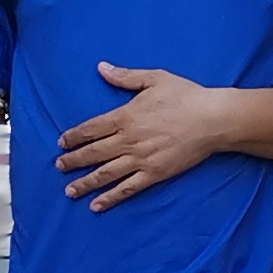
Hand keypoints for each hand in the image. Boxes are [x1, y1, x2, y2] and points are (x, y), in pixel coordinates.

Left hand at [57, 63, 231, 210]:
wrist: (212, 119)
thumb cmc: (186, 96)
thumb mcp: (154, 78)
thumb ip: (125, 77)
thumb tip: (101, 68)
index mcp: (125, 116)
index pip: (91, 128)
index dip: (73, 137)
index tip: (61, 143)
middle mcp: (128, 140)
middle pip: (93, 152)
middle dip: (73, 160)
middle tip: (59, 166)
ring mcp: (141, 159)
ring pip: (105, 173)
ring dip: (85, 182)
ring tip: (69, 190)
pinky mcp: (154, 174)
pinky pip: (127, 188)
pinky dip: (110, 197)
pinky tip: (96, 205)